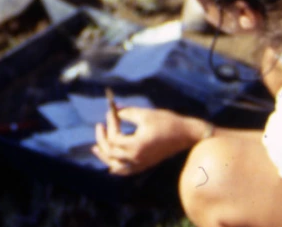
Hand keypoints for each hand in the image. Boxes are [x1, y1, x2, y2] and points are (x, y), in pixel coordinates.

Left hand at [93, 107, 207, 175]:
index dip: (110, 124)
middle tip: (99, 126)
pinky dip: (116, 168)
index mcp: (136, 146)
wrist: (186, 135)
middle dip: (102, 139)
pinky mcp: (145, 165)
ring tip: (95, 148)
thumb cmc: (167, 122)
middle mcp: (136, 158)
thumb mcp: (145, 114)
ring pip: (115, 166)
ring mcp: (140, 164)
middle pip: (111, 152)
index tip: (111, 112)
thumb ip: (127, 113)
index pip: (114, 138)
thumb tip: (114, 110)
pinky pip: (126, 172)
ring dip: (104, 156)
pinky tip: (111, 166)